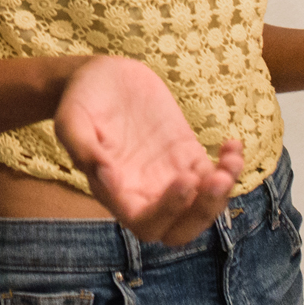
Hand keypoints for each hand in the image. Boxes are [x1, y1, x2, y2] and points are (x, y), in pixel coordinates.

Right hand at [53, 55, 243, 245]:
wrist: (102, 76)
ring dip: (222, 193)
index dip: (169, 211)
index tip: (184, 178)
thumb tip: (103, 177)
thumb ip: (81, 148)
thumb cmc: (80, 98)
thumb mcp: (71, 118)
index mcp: (114, 192)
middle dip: (203, 212)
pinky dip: (230, 167)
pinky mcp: (185, 156)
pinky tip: (233, 144)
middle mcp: (143, 192)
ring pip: (202, 207)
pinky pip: (214, 176)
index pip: (145, 223)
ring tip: (231, 160)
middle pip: (179, 228)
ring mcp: (168, 176)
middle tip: (217, 179)